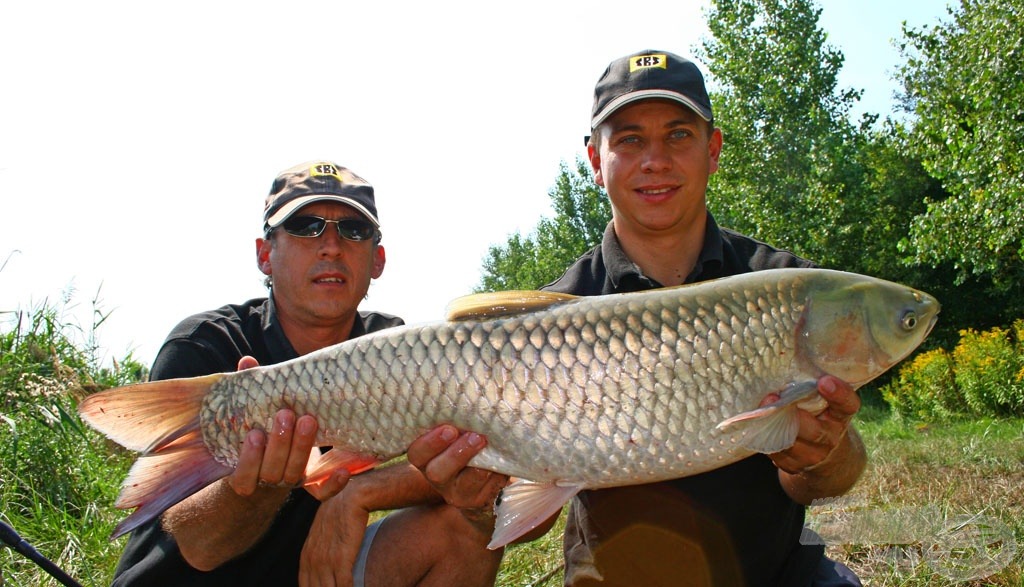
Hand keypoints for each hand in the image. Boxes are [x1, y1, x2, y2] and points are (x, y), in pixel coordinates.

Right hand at [226, 356, 349, 499]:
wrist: (276, 459)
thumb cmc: (261, 429)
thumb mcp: (252, 412)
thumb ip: (247, 391)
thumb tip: (248, 361)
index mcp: (245, 471)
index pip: (243, 474)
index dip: (249, 457)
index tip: (254, 433)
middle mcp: (268, 479)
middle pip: (273, 470)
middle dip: (279, 443)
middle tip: (286, 415)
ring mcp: (292, 482)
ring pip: (295, 474)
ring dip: (302, 448)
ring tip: (308, 420)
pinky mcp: (314, 484)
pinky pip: (323, 491)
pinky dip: (333, 484)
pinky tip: (343, 471)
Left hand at [299, 489, 368, 586]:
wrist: (350, 498)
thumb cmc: (340, 513)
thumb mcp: (321, 533)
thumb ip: (319, 551)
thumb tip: (323, 565)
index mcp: (306, 556)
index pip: (305, 586)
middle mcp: (313, 560)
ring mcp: (326, 560)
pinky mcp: (342, 558)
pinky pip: (345, 585)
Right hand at [407, 425, 507, 514]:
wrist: (482, 481)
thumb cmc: (466, 445)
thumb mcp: (456, 434)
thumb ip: (457, 423)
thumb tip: (470, 398)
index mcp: (426, 458)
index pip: (417, 453)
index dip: (430, 443)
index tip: (450, 429)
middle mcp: (437, 477)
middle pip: (437, 472)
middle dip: (456, 454)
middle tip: (475, 436)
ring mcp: (458, 492)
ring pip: (465, 483)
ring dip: (480, 463)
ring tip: (490, 445)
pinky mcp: (479, 500)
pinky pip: (488, 489)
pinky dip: (497, 472)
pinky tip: (502, 460)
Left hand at [766, 376, 859, 474]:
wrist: (827, 456)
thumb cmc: (820, 416)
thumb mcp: (824, 402)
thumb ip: (809, 389)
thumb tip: (779, 368)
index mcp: (842, 416)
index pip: (847, 405)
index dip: (838, 394)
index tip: (824, 381)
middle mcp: (832, 438)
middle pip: (814, 431)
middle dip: (792, 416)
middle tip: (773, 398)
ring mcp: (813, 455)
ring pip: (790, 444)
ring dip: (772, 427)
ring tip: (760, 411)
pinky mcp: (794, 466)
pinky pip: (776, 453)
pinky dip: (766, 440)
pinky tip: (759, 426)